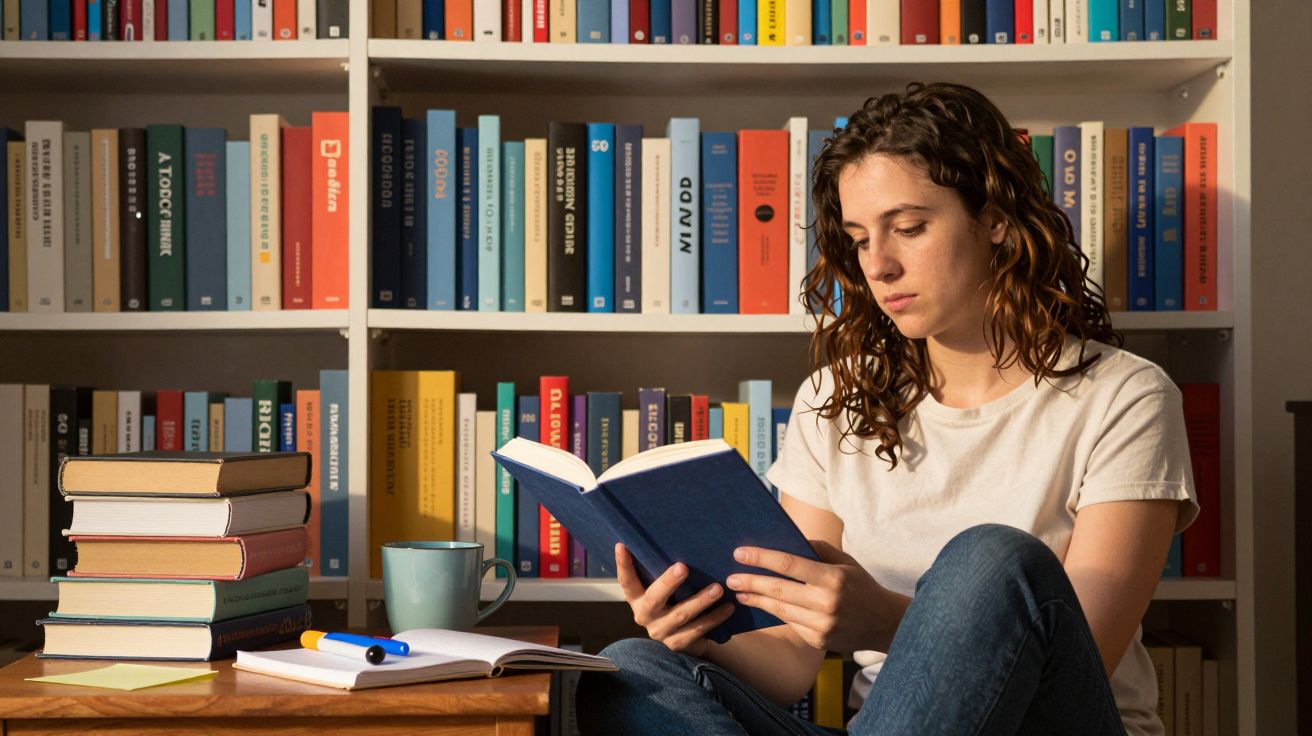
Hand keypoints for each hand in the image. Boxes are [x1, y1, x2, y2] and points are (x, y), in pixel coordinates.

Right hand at [615, 542, 735, 658]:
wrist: (686, 638)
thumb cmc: (673, 602)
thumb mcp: (664, 590)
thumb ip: (661, 572)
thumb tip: (672, 537)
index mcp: (637, 599)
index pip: (626, 582)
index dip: (623, 565)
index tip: (622, 545)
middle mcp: (644, 616)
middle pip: (654, 599)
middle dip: (668, 583)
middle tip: (683, 567)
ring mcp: (661, 632)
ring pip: (681, 615)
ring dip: (701, 601)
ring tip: (718, 588)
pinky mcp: (678, 644)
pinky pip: (698, 629)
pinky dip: (714, 617)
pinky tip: (728, 607)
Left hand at [726, 540, 901, 653]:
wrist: (885, 624)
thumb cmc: (862, 586)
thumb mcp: (846, 561)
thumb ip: (818, 550)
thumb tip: (788, 539)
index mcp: (834, 578)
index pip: (790, 565)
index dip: (762, 558)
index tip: (740, 553)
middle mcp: (827, 603)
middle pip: (779, 591)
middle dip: (751, 582)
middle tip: (730, 577)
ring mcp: (822, 625)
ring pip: (780, 610)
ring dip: (756, 600)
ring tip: (739, 592)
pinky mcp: (818, 641)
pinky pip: (790, 623)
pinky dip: (773, 613)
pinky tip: (760, 605)